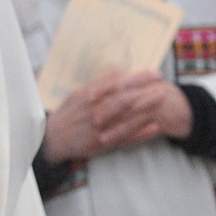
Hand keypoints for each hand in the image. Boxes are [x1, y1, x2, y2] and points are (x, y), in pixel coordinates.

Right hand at [43, 71, 191, 161]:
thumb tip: (119, 72)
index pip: (117, 84)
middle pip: (123, 99)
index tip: (154, 73)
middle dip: (144, 91)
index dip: (137, 79)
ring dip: (145, 108)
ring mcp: (98, 128)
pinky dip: (140, 133)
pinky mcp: (101, 143)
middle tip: (163, 85)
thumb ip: (98, 84)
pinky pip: (124, 138)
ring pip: (125, 117)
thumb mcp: (77, 95)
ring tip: (162, 99)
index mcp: (89, 96)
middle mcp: (94, 111)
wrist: (51, 139)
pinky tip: (155, 127)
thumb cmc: (67, 115)